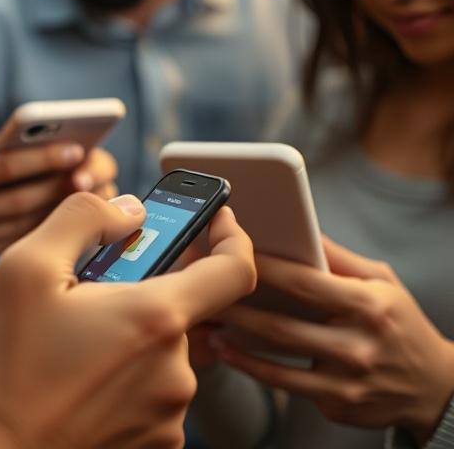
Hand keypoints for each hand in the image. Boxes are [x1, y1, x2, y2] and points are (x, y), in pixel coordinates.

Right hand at [0, 140, 116, 301]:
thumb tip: (34, 133)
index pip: (3, 167)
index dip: (43, 158)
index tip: (76, 150)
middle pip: (19, 199)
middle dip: (59, 186)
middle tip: (92, 175)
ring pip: (22, 225)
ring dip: (58, 210)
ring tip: (86, 195)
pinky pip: (15, 244)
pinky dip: (43, 231)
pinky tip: (65, 221)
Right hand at [0, 197, 255, 448]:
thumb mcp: (25, 267)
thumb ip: (84, 218)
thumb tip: (128, 208)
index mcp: (154, 319)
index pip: (234, 270)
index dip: (229, 235)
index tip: (213, 217)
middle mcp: (174, 372)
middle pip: (179, 309)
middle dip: (137, 289)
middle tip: (80, 292)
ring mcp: (165, 416)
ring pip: (158, 350)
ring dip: (124, 333)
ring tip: (64, 341)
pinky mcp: (150, 445)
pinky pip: (148, 391)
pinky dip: (120, 374)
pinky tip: (72, 377)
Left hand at [212, 236, 453, 443]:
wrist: (435, 386)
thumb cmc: (399, 322)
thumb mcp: (381, 282)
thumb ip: (338, 257)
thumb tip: (300, 225)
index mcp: (369, 307)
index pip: (304, 283)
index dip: (262, 268)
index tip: (229, 252)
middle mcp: (358, 346)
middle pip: (281, 325)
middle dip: (235, 307)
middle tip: (200, 292)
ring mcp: (347, 381)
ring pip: (277, 359)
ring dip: (235, 340)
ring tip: (204, 321)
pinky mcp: (337, 405)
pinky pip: (285, 384)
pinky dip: (252, 367)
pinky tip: (227, 350)